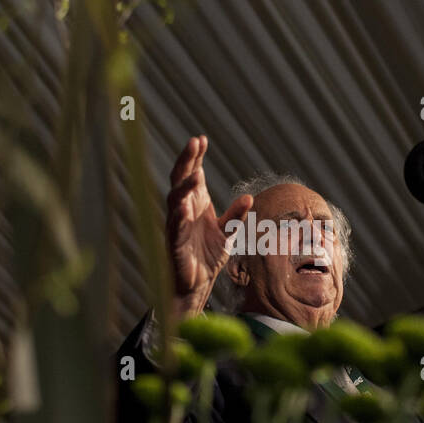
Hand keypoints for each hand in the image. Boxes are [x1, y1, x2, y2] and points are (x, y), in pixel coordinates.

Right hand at [165, 135, 250, 318]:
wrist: (197, 283)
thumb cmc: (207, 254)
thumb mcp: (227, 232)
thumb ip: (236, 215)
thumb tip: (249, 198)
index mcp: (196, 203)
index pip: (193, 173)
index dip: (195, 157)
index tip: (201, 139)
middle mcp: (184, 210)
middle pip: (181, 180)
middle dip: (186, 161)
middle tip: (194, 143)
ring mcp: (177, 225)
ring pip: (175, 200)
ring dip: (184, 187)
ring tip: (195, 174)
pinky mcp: (174, 243)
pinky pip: (175, 228)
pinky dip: (178, 217)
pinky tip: (183, 207)